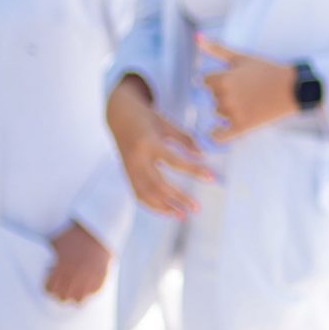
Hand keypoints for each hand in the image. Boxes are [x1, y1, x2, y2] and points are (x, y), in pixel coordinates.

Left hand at [43, 221, 109, 303]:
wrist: (97, 227)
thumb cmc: (72, 233)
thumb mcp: (55, 242)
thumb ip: (48, 257)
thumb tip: (38, 267)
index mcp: (62, 267)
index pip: (50, 289)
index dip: (48, 287)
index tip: (50, 281)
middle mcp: (76, 275)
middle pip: (63, 297)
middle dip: (59, 292)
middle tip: (61, 286)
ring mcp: (90, 277)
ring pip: (79, 299)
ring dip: (74, 295)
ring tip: (73, 288)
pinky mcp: (102, 276)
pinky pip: (94, 292)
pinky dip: (89, 290)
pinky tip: (85, 283)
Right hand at [106, 75, 212, 218]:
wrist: (117, 114)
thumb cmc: (145, 117)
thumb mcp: (166, 124)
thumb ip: (184, 140)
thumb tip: (202, 155)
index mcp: (149, 143)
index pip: (175, 161)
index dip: (194, 170)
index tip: (211, 177)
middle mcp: (137, 159)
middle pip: (159, 184)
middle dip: (178, 198)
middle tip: (195, 207)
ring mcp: (130, 168)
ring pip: (146, 193)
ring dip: (164, 207)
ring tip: (182, 215)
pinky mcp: (126, 174)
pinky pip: (138, 194)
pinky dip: (151, 205)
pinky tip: (167, 211)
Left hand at [197, 36, 298, 142]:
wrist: (293, 88)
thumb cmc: (267, 70)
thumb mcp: (241, 57)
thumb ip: (216, 48)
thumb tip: (196, 38)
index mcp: (223, 79)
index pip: (205, 82)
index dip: (217, 79)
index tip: (233, 78)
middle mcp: (226, 97)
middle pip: (212, 97)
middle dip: (224, 94)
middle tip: (245, 90)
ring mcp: (234, 113)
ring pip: (218, 112)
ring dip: (227, 109)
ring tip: (248, 102)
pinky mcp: (243, 127)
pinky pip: (219, 136)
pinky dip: (215, 135)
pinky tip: (215, 132)